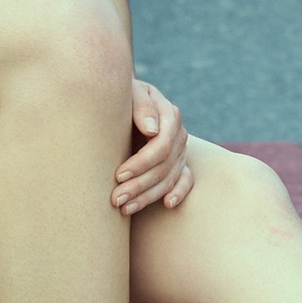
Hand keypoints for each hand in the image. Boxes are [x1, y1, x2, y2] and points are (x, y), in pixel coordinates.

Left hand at [114, 79, 193, 216]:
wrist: (127, 101)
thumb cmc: (124, 97)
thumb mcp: (129, 93)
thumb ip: (141, 107)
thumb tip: (152, 130)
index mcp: (169, 114)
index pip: (161, 146)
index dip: (141, 163)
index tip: (118, 175)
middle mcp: (179, 134)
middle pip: (164, 166)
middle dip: (139, 185)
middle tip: (115, 199)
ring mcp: (181, 150)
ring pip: (169, 178)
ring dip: (148, 196)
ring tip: (125, 209)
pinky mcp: (180, 163)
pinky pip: (186, 180)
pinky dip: (179, 193)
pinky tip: (167, 204)